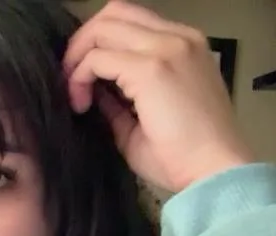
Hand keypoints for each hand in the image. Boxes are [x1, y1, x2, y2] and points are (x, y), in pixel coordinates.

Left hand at [63, 1, 253, 192]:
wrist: (215, 170)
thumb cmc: (183, 154)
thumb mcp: (143, 116)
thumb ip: (118, 96)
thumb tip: (89, 87)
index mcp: (183, 46)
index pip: (129, 21)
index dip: (97, 44)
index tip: (83, 79)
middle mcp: (179, 39)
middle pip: (112, 14)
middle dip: (81, 44)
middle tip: (69, 80)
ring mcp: (167, 49)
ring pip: (102, 29)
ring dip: (77, 59)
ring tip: (76, 95)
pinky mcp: (151, 68)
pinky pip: (97, 58)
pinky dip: (79, 79)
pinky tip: (82, 106)